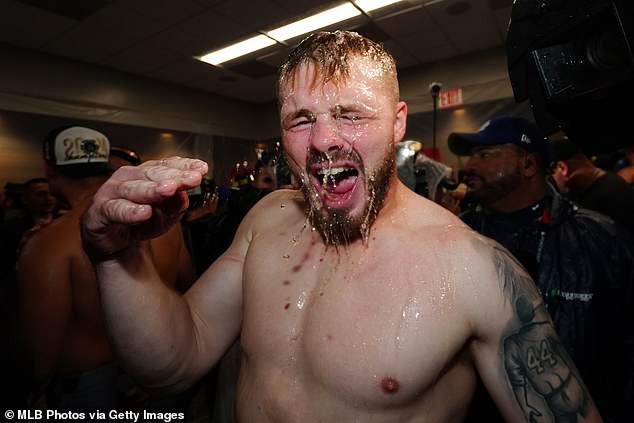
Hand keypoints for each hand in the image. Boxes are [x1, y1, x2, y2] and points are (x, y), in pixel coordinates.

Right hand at [81, 157, 207, 261]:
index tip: (202, 169)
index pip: (167, 165)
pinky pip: (115, 210)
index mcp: (145, 174)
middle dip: (174, 176)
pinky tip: (144, 212)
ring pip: (133, 189)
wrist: (115, 241)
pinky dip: (130, 212)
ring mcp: (112, 193)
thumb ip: (177, 203)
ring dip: (152, 189)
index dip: (184, 166)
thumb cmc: (140, 220)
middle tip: (192, 178)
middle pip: (152, 174)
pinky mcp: (100, 212)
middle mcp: (128, 178)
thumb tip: (185, 194)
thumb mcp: (167, 213)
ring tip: (169, 189)